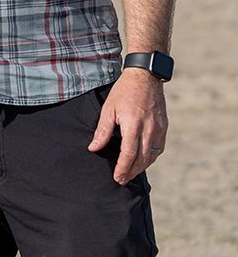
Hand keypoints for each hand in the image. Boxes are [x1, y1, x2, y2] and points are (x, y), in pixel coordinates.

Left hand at [88, 68, 168, 183]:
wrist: (145, 76)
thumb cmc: (123, 91)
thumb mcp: (108, 109)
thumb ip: (102, 130)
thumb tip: (94, 148)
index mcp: (133, 124)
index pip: (129, 154)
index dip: (123, 168)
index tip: (117, 178)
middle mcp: (149, 129)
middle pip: (142, 159)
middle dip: (131, 171)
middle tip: (121, 179)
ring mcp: (159, 129)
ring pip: (152, 155)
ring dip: (141, 167)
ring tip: (130, 172)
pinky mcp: (164, 127)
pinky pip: (158, 148)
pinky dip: (151, 157)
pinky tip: (143, 160)